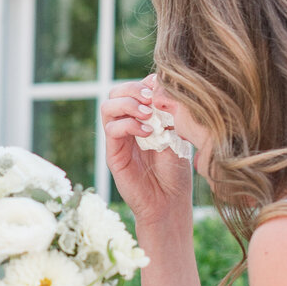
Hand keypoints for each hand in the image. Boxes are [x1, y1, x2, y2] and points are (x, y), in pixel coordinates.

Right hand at [102, 77, 192, 228]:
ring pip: (108, 106)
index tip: (161, 86)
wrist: (170, 203)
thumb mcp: (177, 135)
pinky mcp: (113, 154)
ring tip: (148, 113)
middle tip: (151, 98)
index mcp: (143, 118)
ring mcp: (118, 140)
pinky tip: (147, 132)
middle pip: (116, 92)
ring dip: (128, 104)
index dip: (145, 83)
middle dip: (133, 89)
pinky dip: (129, 124)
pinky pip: (111, 129)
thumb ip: (168, 112)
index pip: (135, 88)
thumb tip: (162, 85)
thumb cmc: (177, 171)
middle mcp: (127, 126)